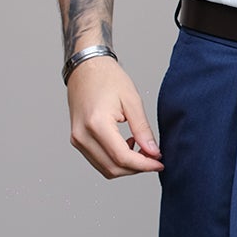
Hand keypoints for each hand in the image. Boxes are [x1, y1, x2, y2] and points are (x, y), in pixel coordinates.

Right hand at [66, 56, 162, 178]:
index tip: (159, 163)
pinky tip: (127, 145)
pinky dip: (115, 160)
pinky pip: (98, 160)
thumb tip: (153, 152)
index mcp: (96, 124)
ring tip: (141, 150)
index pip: (122, 157)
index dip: (144, 164)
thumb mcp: (132, 101)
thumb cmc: (107, 78)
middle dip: (137, 168)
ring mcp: (77, 139)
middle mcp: (82, 135)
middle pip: (113, 168)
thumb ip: (142, 129)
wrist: (86, 68)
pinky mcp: (77, 140)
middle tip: (154, 158)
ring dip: (126, 166)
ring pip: (105, 168)